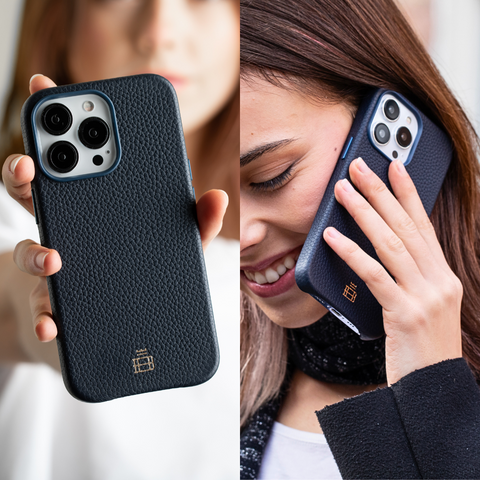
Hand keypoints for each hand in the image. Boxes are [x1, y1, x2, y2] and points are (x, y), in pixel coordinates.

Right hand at [1, 74, 227, 343]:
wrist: (112, 327)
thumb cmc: (142, 272)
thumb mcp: (175, 245)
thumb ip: (193, 223)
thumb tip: (217, 196)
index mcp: (92, 206)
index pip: (71, 160)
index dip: (55, 122)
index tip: (44, 86)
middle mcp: (65, 230)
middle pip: (34, 194)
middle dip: (24, 170)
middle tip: (30, 163)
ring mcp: (54, 270)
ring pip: (27, 250)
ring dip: (33, 251)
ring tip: (54, 259)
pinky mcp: (52, 310)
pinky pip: (41, 311)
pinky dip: (45, 317)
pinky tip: (55, 323)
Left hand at [323, 157, 462, 385]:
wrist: (432, 387)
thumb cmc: (421, 345)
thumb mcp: (420, 304)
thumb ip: (405, 277)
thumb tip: (372, 250)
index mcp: (442, 275)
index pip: (423, 224)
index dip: (408, 192)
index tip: (393, 165)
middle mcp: (439, 280)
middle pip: (406, 226)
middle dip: (381, 192)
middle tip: (358, 167)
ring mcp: (425, 296)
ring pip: (390, 244)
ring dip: (363, 213)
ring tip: (342, 191)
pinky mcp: (406, 314)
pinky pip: (373, 276)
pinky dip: (351, 252)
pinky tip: (332, 236)